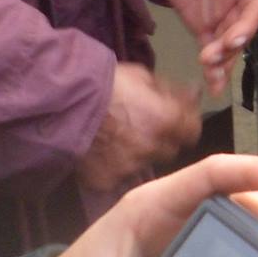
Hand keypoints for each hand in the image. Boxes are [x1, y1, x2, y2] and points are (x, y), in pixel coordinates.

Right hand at [78, 63, 201, 193]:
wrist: (64, 101)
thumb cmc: (105, 82)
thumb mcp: (144, 76)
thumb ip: (171, 92)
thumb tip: (193, 94)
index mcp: (167, 120)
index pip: (192, 132)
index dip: (186, 125)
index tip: (179, 120)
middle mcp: (153, 147)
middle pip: (169, 150)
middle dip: (163, 140)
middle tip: (145, 127)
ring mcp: (129, 167)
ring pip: (143, 164)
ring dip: (138, 154)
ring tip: (120, 138)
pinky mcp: (106, 180)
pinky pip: (116, 176)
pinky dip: (113, 166)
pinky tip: (102, 152)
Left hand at [142, 0, 257, 95]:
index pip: (255, 6)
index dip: (248, 24)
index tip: (234, 38)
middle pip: (242, 29)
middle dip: (232, 47)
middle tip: (213, 57)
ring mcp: (219, 12)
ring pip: (228, 43)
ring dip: (224, 61)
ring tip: (212, 73)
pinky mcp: (200, 22)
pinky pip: (210, 46)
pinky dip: (213, 66)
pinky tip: (214, 83)